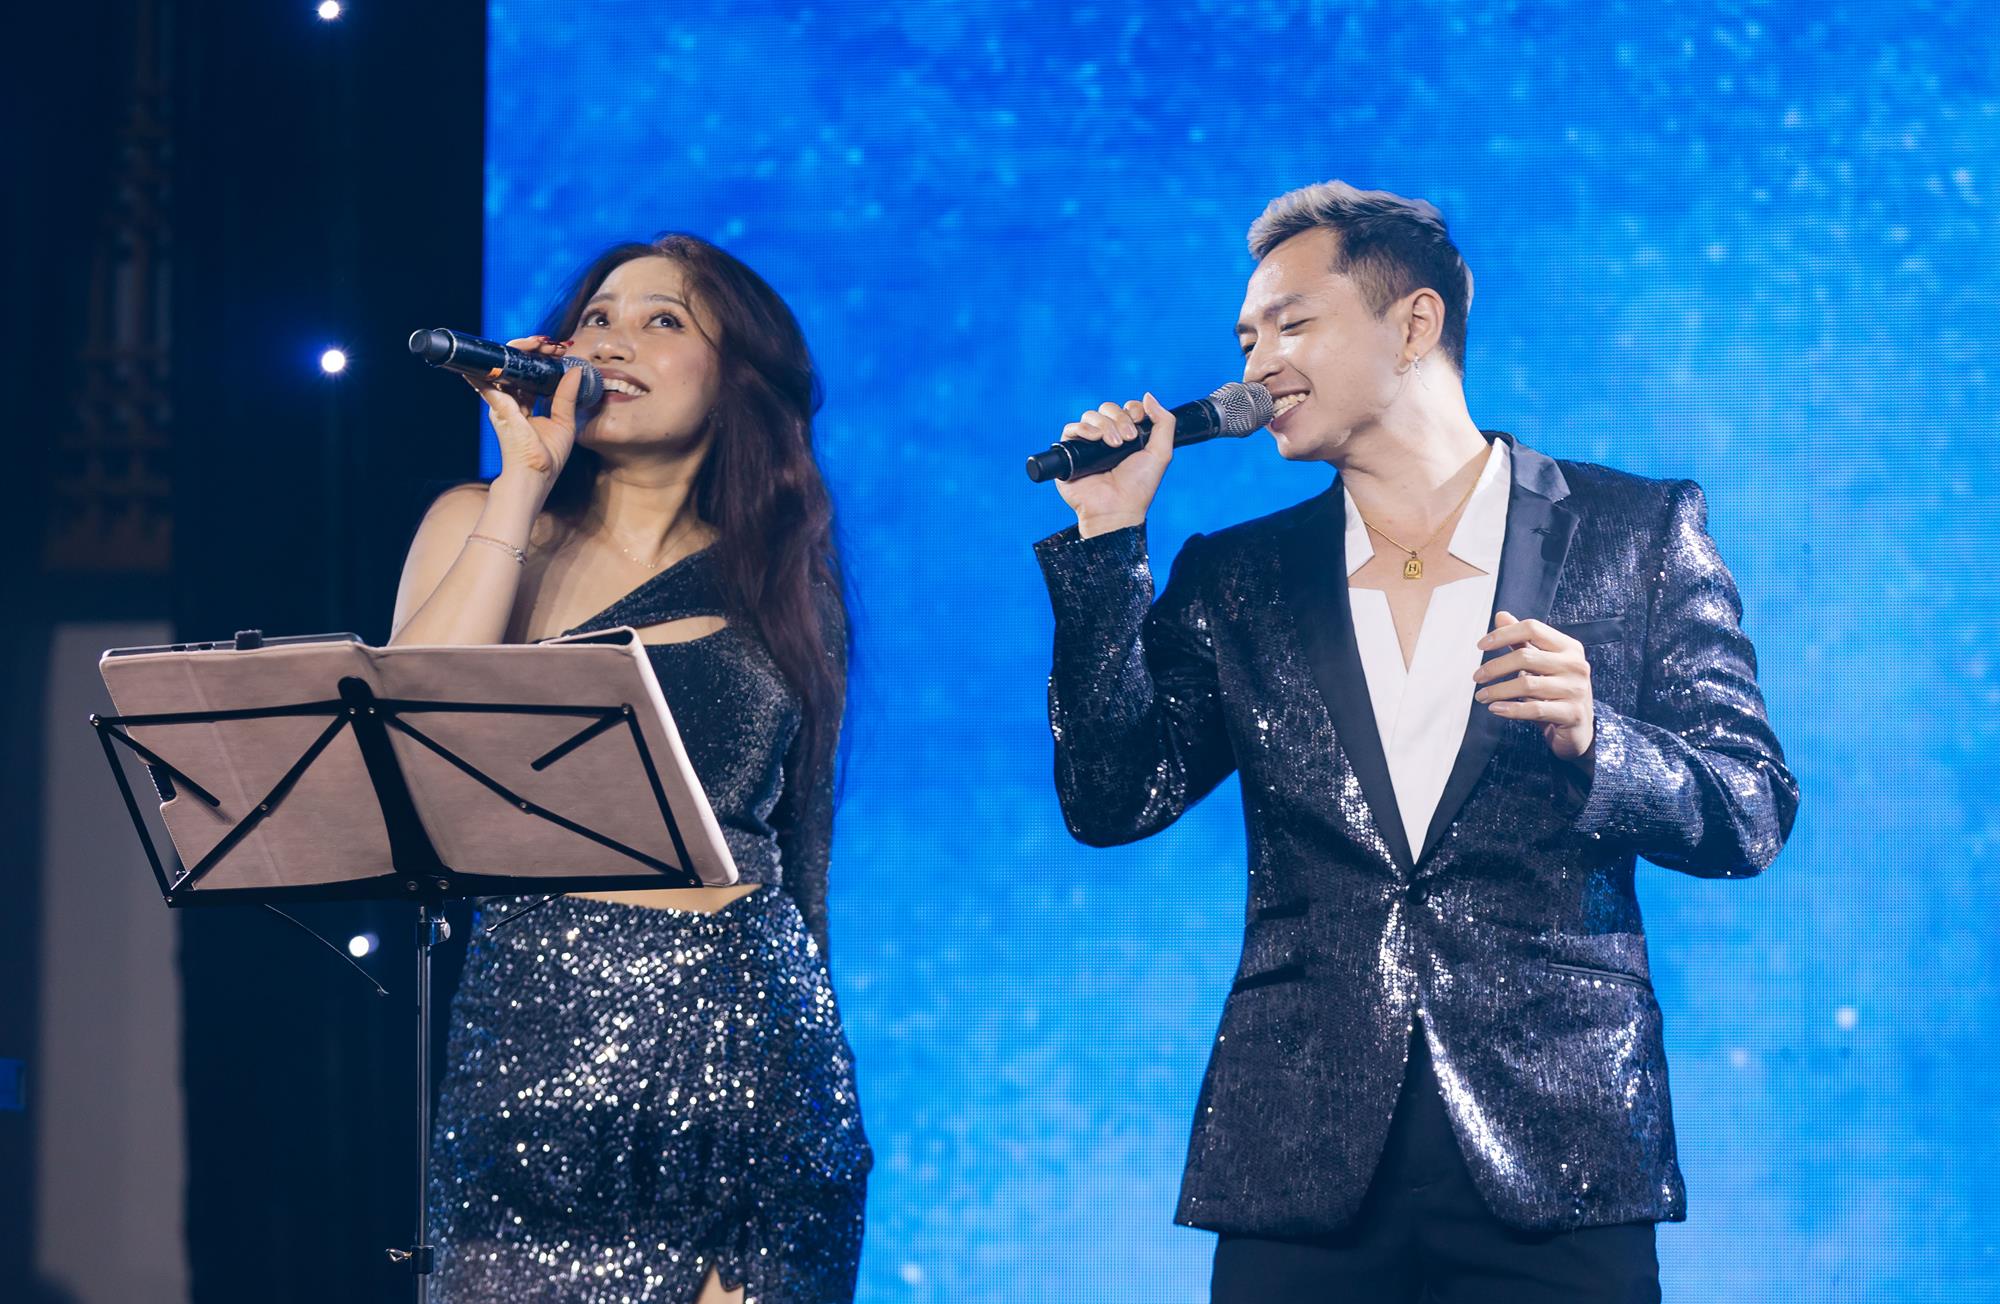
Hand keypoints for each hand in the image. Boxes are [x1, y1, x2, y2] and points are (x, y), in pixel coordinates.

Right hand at [467, 335, 583, 498]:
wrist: (534, 476)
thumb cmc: (547, 457)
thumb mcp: (564, 422)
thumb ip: (566, 396)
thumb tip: (575, 371)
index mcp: (525, 406)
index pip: (530, 376)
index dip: (541, 362)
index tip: (558, 353)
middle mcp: (510, 402)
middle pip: (517, 369)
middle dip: (533, 352)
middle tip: (551, 345)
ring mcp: (502, 404)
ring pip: (506, 369)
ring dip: (521, 352)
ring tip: (539, 343)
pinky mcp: (499, 407)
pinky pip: (487, 382)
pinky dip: (485, 368)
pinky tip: (484, 355)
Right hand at [1054, 394, 1175, 537]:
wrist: (1117, 508)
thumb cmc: (1139, 487)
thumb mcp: (1161, 453)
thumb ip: (1165, 422)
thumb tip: (1148, 396)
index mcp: (1127, 436)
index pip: (1126, 408)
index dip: (1132, 410)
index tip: (1139, 422)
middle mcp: (1107, 438)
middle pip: (1108, 409)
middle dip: (1119, 419)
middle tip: (1127, 439)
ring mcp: (1088, 445)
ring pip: (1090, 415)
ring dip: (1104, 425)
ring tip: (1112, 445)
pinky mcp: (1070, 453)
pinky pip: (1071, 428)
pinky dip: (1082, 428)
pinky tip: (1094, 438)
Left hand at [1472, 611, 1595, 759]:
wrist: (1579, 727)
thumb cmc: (1556, 690)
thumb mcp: (1542, 662)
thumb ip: (1522, 640)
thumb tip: (1501, 616)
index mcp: (1569, 647)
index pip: (1532, 628)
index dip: (1503, 634)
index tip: (1480, 645)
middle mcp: (1576, 665)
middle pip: (1525, 657)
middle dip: (1495, 667)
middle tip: (1476, 677)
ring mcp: (1576, 689)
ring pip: (1526, 684)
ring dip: (1497, 691)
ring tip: (1481, 696)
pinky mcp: (1572, 713)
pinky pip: (1535, 709)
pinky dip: (1511, 709)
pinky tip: (1495, 709)